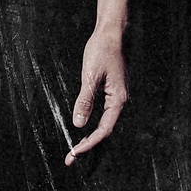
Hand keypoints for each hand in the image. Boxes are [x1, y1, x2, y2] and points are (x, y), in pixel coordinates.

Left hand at [65, 26, 127, 164]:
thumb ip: (85, 101)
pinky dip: (93, 124)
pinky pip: (103, 113)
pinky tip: (84, 128)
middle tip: (70, 158)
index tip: (75, 152)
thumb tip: (78, 124)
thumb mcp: (90, 76)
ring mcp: (116, 96)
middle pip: (104, 130)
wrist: (111, 32)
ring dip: (90, 137)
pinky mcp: (112, 90)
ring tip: (75, 148)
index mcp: (118, 99)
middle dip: (88, 145)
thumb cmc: (102, 50)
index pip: (104, 129)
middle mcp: (119, 100)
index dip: (89, 143)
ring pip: (104, 123)